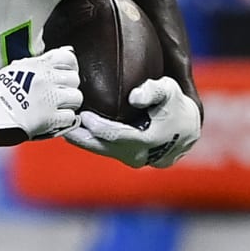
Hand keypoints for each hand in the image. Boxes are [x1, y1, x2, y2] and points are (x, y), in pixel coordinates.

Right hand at [0, 46, 81, 140]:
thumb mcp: (16, 69)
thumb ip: (40, 62)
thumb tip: (65, 51)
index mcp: (38, 65)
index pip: (68, 58)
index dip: (70, 67)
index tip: (65, 75)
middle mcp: (46, 79)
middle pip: (75, 79)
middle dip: (68, 88)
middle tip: (57, 95)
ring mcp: (50, 99)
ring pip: (77, 98)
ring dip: (69, 104)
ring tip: (56, 108)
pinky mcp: (50, 119)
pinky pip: (70, 117)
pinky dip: (64, 120)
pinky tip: (53, 120)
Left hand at [64, 76, 200, 167]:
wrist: (187, 128)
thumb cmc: (176, 105)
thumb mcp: (169, 91)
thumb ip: (153, 90)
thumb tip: (134, 97)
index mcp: (147, 141)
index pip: (115, 136)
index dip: (96, 126)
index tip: (81, 114)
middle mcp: (138, 156)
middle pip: (101, 148)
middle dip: (80, 137)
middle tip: (61, 125)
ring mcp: (133, 160)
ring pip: (101, 152)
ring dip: (83, 140)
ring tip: (64, 127)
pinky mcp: (129, 159)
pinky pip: (105, 151)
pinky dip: (92, 142)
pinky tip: (78, 131)